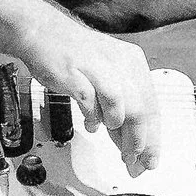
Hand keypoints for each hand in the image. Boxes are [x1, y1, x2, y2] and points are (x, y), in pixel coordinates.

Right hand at [37, 16, 161, 173]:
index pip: (152, 106)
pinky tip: (92, 126)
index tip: (150, 160)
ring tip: (117, 147)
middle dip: (140, 142)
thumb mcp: (106, 80)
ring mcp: (98, 67)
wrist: (43, 33)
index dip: (153, 138)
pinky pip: (91, 100)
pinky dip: (94, 117)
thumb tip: (131, 145)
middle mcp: (120, 63)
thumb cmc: (74, 58)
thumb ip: (120, 111)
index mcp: (133, 63)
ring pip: (122, 106)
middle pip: (141, 109)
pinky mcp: (76, 72)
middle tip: (134, 162)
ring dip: (121, 132)